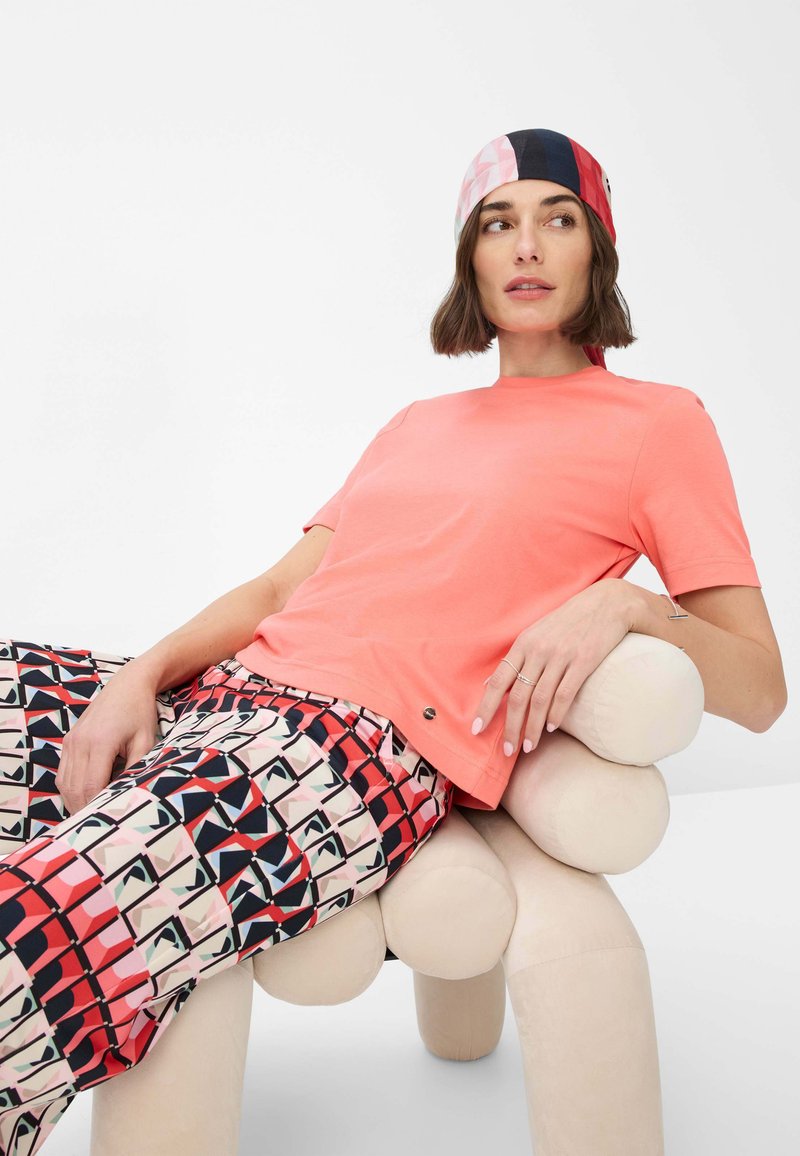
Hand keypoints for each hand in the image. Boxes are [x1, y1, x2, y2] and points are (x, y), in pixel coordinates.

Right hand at [56, 664, 160, 815]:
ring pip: (64, 783)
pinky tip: (84, 797)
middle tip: (97, 828)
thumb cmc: (140, 713)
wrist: (127, 685)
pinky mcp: (69, 740)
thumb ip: (137, 768)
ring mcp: (71, 741)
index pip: (90, 786)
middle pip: (74, 788)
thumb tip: (130, 796)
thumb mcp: (146, 741)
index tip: (107, 821)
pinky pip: (63, 773)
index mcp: (100, 742)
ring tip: (91, 816)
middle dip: (84, 810)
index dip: (96, 808)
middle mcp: (80, 742)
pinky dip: (70, 788)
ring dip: (75, 802)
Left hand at [471, 579, 635, 757]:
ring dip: (532, 728)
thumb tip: (488, 683)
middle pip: (518, 696)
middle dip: (511, 727)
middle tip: (508, 751)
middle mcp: (538, 650)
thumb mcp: (536, 633)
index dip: (486, 707)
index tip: (476, 730)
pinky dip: (555, 715)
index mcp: (523, 644)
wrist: (607, 604)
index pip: (498, 681)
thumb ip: (515, 659)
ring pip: (539, 700)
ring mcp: (560, 656)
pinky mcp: (583, 661)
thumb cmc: (568, 622)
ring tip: (529, 746)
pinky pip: (564, 694)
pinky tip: (550, 728)